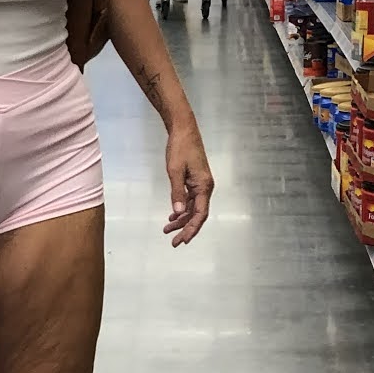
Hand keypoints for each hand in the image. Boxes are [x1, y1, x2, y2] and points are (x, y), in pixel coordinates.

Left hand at [164, 125, 213, 245]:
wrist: (183, 130)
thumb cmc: (180, 148)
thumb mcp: (174, 171)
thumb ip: (176, 193)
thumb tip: (178, 213)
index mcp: (204, 186)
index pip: (200, 214)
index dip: (192, 229)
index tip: (184, 241)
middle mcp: (205, 187)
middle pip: (197, 215)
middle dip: (186, 229)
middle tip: (174, 242)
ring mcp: (201, 184)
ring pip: (193, 209)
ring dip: (181, 220)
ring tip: (167, 230)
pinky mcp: (195, 181)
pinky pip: (190, 200)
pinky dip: (182, 209)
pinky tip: (172, 216)